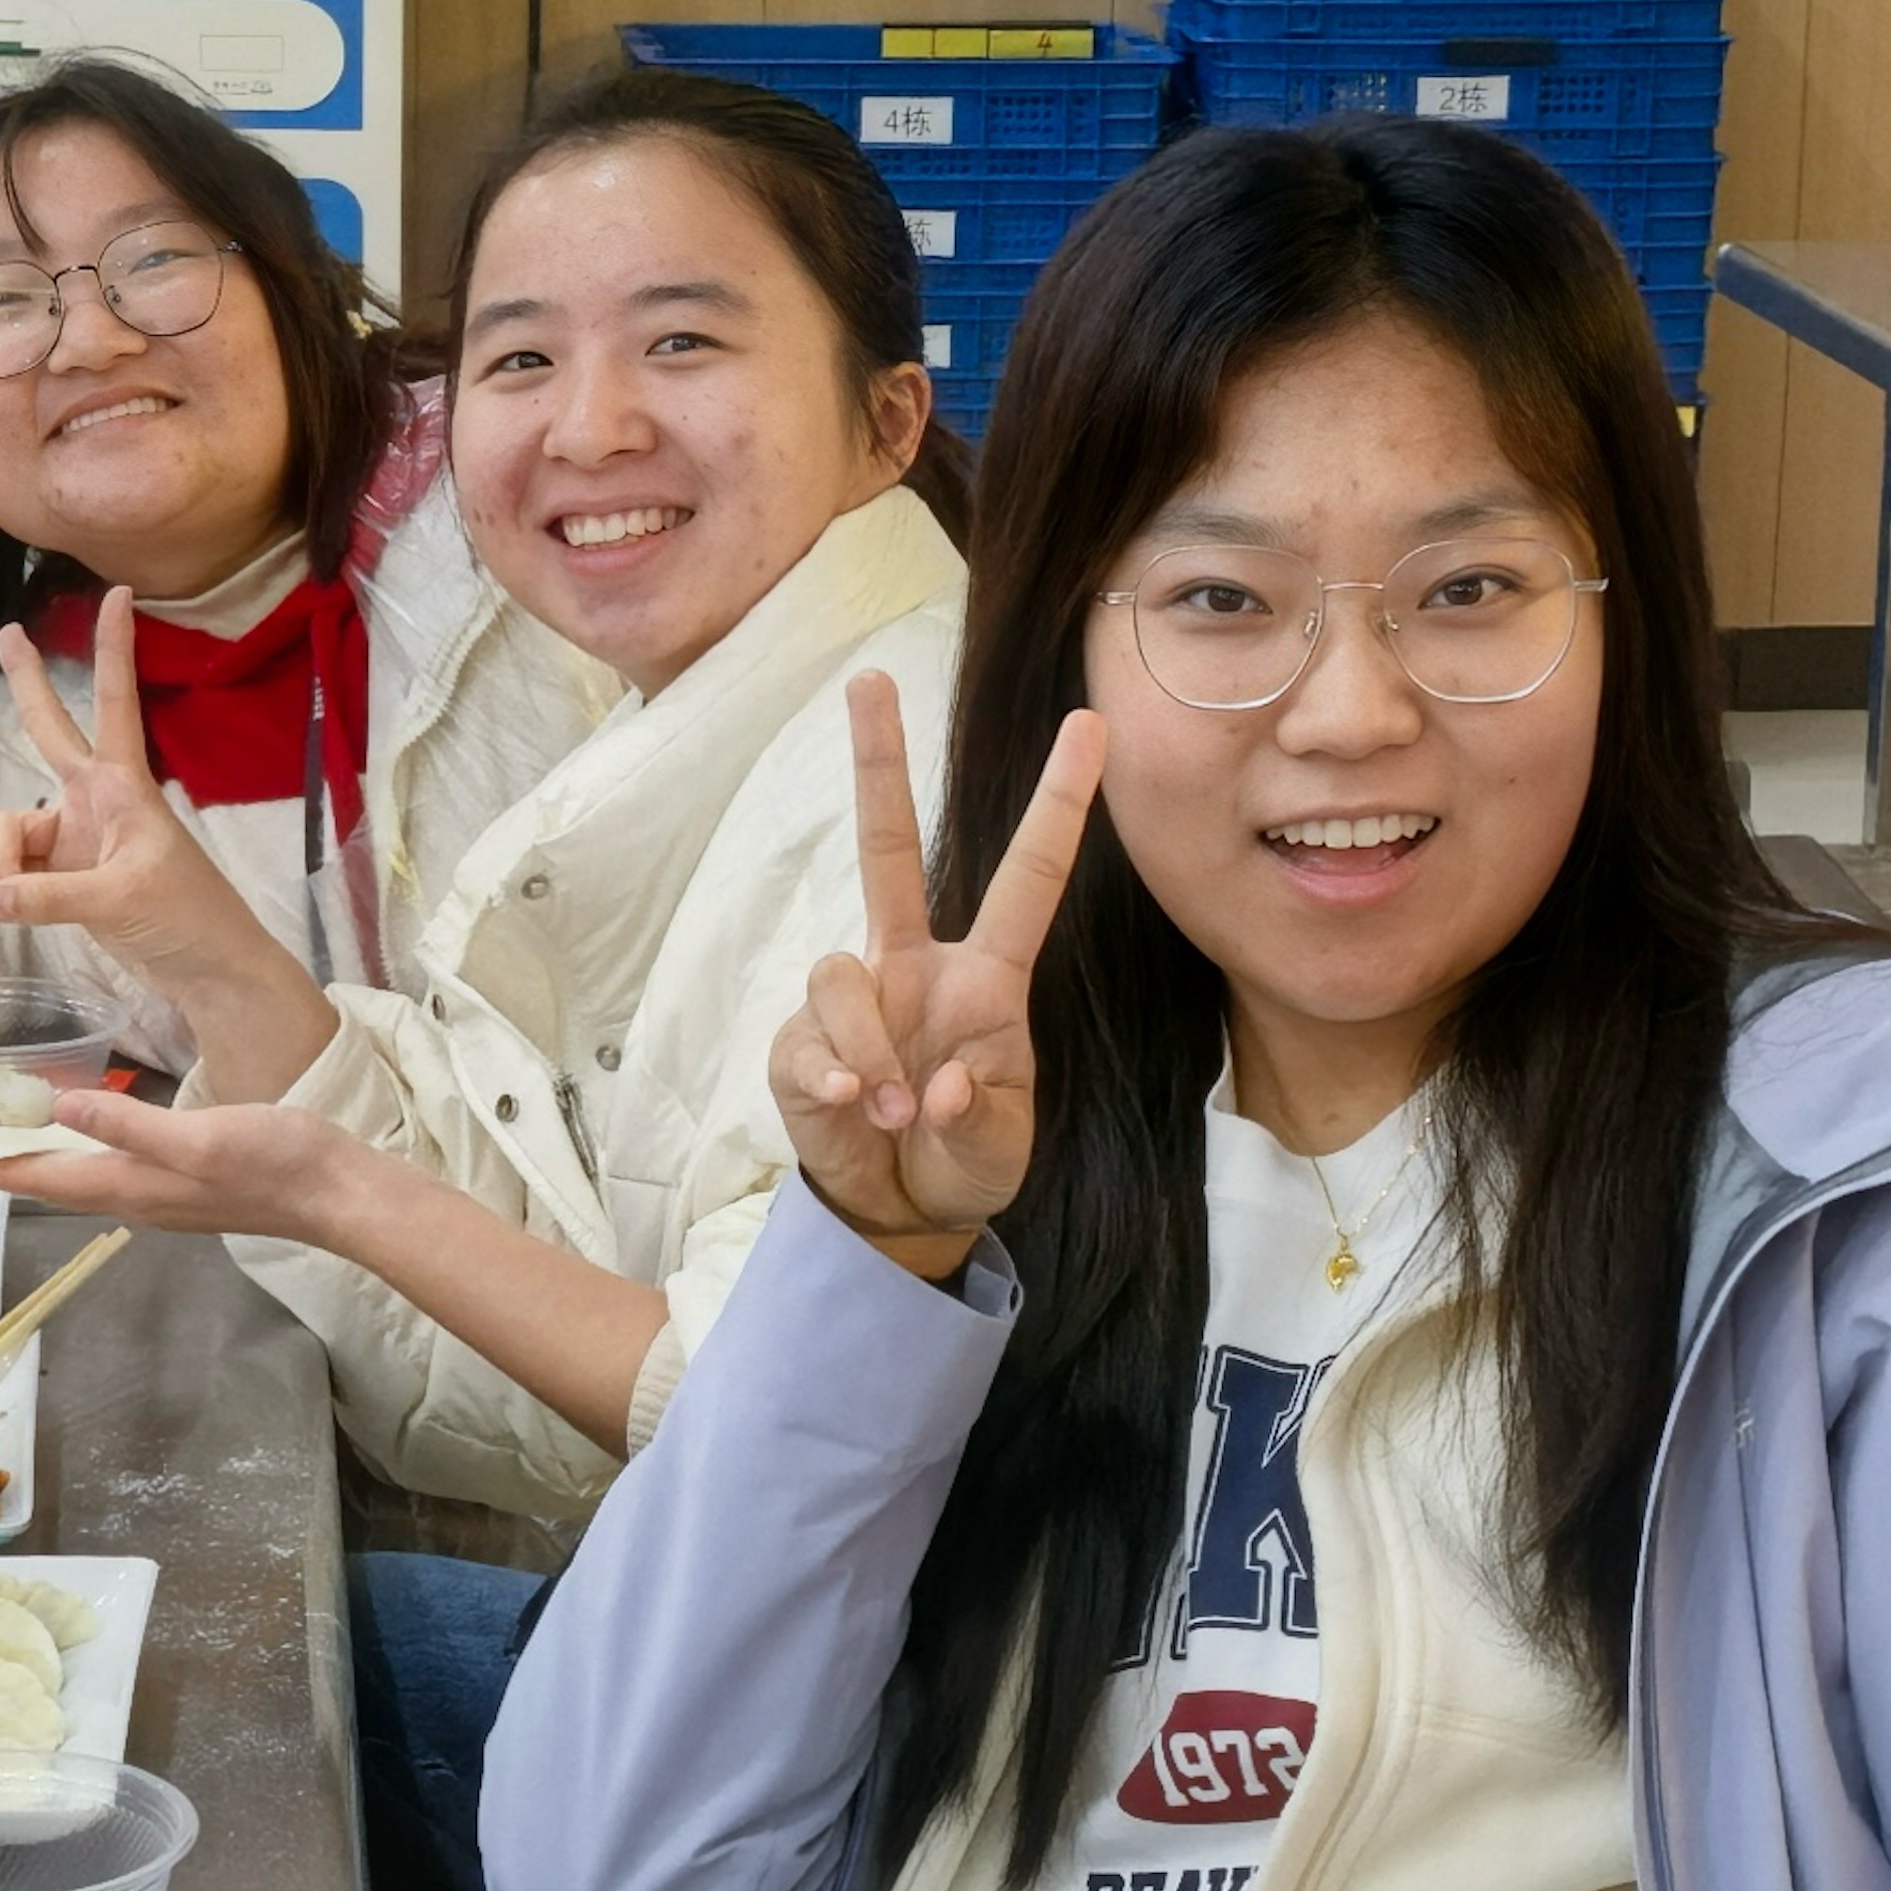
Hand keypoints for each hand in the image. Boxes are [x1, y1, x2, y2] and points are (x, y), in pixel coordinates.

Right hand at [0, 602, 335, 1073]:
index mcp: (123, 786)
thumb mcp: (119, 901)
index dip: (112, 648)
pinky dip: (6, 889)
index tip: (119, 592)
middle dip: (29, 685)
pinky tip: (15, 909)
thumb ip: (46, 897)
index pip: (115, 701)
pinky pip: (11, 869)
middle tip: (9, 630)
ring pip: (9, 829)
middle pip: (50, 732)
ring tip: (22, 901)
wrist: (207, 972)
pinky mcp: (61, 877)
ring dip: (3, 861)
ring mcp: (75, 838)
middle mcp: (94, 801)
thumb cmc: (186, 917)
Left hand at [0, 1085, 381, 1249]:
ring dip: (41, 1163)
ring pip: (83, 1178)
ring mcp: (163, 1194)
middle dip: (6, 1167)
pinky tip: (84, 1136)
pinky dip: (82, 1154)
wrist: (336, 1192)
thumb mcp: (197, 1135)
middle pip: (55, 1182)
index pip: (44, 1178)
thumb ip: (128, 1123)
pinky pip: (113, 1171)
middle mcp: (138, 1196)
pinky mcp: (187, 1184)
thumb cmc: (272, 1160)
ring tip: (6, 1143)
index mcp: (132, 1184)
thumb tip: (61, 1108)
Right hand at [771, 671, 1097, 1277]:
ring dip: (871, 1048)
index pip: (1028, 877)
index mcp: (985, 980)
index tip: (1091, 725)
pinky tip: (852, 1110)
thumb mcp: (999, 1152)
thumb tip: (936, 1081)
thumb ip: (978, 1118)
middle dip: (877, 763)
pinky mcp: (799, 1042)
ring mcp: (853, 1000)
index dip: (1058, 803)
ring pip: (841, 973)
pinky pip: (808, 1038)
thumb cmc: (963, 1163)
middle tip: (869, 679)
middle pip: (886, 850)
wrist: (895, 1210)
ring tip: (890, 1109)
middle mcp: (914, 968)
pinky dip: (834, 1080)